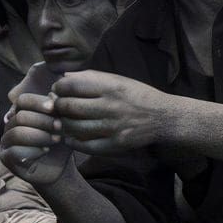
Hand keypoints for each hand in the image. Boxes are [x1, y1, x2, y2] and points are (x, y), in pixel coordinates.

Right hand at [0, 92, 73, 186]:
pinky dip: (33, 151)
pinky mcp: (6, 158)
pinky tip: (45, 150)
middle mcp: (10, 125)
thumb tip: (54, 94)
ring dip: (40, 136)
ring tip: (56, 140)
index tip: (53, 108)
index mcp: (22, 112)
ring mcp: (6, 141)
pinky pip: (15, 151)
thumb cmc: (60, 143)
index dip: (37, 102)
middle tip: (60, 127)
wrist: (59, 168)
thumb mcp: (63, 124)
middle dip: (42, 121)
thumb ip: (58, 110)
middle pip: (21, 116)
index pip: (22, 101)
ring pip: (17, 133)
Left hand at [51, 71, 172, 154]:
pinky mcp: (117, 144)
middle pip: (69, 107)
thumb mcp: (118, 80)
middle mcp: (111, 106)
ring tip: (62, 121)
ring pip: (74, 127)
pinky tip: (69, 138)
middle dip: (57, 106)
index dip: (59, 88)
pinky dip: (73, 143)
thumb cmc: (138, 96)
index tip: (57, 91)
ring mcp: (113, 127)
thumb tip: (64, 76)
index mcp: (110, 87)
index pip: (72, 86)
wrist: (166, 119)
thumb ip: (91, 77)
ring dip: (62, 124)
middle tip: (56, 107)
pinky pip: (86, 146)